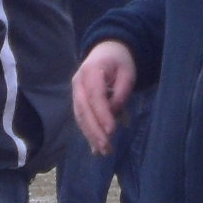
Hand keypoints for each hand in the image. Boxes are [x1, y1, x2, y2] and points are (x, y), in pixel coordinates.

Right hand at [71, 41, 137, 156]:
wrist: (106, 51)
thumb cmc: (119, 62)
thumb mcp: (127, 72)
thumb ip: (121, 92)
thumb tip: (113, 114)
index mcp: (90, 71)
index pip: (95, 96)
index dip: (102, 114)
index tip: (112, 131)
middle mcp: (78, 82)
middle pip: (83, 110)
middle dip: (94, 131)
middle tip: (107, 148)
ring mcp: (75, 92)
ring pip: (80, 117)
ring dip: (91, 136)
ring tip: (103, 151)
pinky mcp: (78, 100)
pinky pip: (81, 118)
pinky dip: (88, 133)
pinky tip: (96, 148)